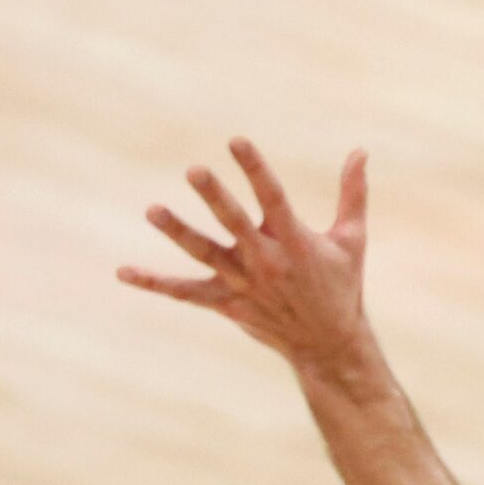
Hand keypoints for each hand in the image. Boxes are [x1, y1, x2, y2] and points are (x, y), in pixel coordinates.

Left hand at [118, 139, 371, 372]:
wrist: (328, 343)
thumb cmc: (343, 285)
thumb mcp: (352, 239)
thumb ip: (353, 193)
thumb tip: (360, 150)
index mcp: (296, 241)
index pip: (273, 197)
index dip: (255, 169)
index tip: (236, 141)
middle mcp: (267, 261)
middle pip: (234, 223)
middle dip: (215, 196)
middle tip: (193, 170)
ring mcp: (243, 284)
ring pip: (204, 254)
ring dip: (178, 232)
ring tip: (152, 210)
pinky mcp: (226, 304)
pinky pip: (185, 292)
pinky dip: (155, 283)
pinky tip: (123, 271)